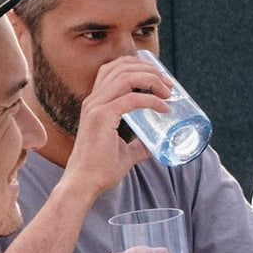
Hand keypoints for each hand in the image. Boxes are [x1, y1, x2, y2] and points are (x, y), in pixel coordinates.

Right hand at [63, 55, 171, 199]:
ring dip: (152, 79)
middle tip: (169, 84)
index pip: (114, 68)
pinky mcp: (101, 118)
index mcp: (95, 102)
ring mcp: (95, 107)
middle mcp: (93, 100)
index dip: (138, 66)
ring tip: (168, 92)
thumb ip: (137, 145)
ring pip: (126, 76)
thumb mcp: (123, 152)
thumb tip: (154, 145)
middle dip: (149, 69)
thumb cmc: (99, 170)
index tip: (160, 78)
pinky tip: (163, 108)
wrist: (84, 185)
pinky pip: (131, 99)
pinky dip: (151, 100)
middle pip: (122, 66)